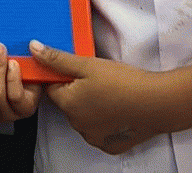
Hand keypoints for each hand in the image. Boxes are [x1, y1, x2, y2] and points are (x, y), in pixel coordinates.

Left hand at [31, 41, 167, 154]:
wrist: (158, 103)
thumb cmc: (123, 82)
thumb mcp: (87, 64)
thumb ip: (57, 58)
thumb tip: (33, 48)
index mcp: (68, 104)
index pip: (52, 87)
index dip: (62, 75)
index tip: (77, 69)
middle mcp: (77, 124)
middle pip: (68, 102)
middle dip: (76, 90)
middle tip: (96, 78)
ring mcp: (94, 136)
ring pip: (83, 116)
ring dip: (90, 105)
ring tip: (109, 91)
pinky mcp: (111, 144)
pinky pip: (100, 130)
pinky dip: (105, 120)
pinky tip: (116, 107)